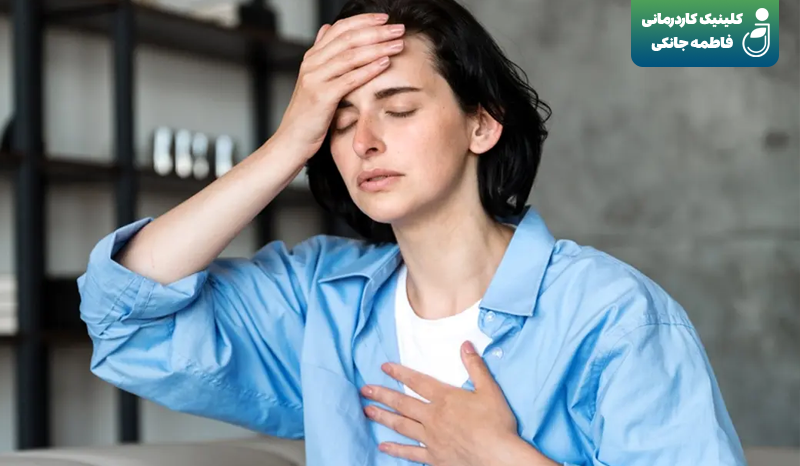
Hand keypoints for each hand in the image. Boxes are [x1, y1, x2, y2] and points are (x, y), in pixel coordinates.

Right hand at [272, 13, 405, 159]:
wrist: (291, 140)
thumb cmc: (307, 115)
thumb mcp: (313, 80)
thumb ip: (322, 55)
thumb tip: (326, 28)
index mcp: (312, 57)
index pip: (340, 29)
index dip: (364, 21)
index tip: (385, 18)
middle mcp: (312, 64)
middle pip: (348, 39)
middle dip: (377, 32)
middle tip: (399, 28)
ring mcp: (315, 79)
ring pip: (350, 56)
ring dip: (378, 48)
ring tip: (398, 44)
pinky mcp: (321, 97)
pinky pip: (350, 79)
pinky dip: (369, 69)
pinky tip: (385, 63)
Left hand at [360, 341, 553, 465]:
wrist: (498, 456)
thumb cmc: (496, 423)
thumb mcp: (489, 390)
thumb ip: (475, 366)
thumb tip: (465, 345)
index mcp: (445, 398)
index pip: (418, 381)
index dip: (400, 373)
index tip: (384, 367)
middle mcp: (433, 417)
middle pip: (403, 403)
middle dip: (382, 395)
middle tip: (365, 390)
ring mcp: (431, 438)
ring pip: (402, 426)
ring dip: (383, 417)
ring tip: (368, 411)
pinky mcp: (434, 457)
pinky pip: (411, 452)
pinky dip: (396, 450)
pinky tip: (383, 447)